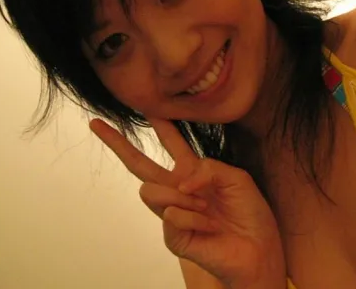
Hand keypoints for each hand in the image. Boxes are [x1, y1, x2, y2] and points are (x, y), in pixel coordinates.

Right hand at [90, 118, 286, 288]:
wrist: (258, 248)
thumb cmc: (249, 213)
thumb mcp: (236, 178)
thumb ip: (208, 168)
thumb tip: (180, 183)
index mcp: (193, 172)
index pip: (172, 143)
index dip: (160, 124)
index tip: (146, 106)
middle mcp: (178, 189)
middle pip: (139, 163)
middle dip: (118, 143)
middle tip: (97, 124)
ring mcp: (172, 213)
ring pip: (150, 191)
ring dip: (184, 198)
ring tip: (207, 209)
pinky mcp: (172, 236)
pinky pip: (171, 216)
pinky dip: (194, 218)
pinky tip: (208, 226)